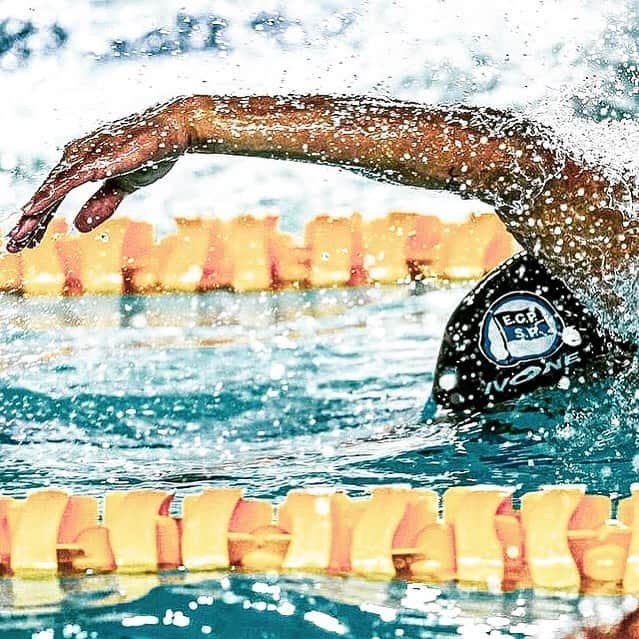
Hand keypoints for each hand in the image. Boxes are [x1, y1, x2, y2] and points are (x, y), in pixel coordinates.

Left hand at [7, 98, 189, 252]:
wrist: (170, 133)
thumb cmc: (149, 153)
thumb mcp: (124, 186)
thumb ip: (101, 205)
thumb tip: (78, 227)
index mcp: (81, 163)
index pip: (56, 195)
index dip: (42, 218)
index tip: (29, 239)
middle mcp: (76, 157)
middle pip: (47, 193)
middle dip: (30, 222)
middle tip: (13, 244)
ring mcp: (83, 156)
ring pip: (50, 190)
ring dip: (33, 214)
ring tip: (18, 235)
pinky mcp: (94, 159)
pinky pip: (65, 182)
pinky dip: (47, 197)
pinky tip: (33, 210)